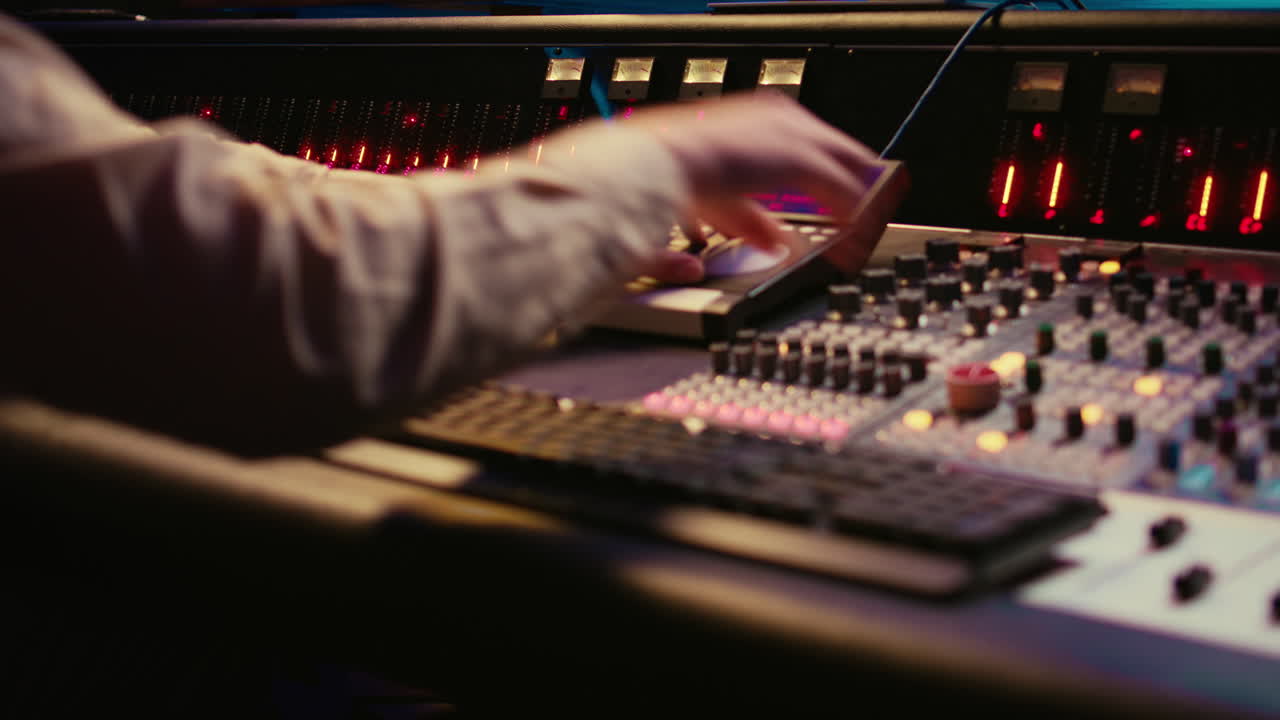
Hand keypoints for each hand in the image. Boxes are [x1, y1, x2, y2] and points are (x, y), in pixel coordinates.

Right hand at [626, 91, 885, 250]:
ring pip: (850, 168)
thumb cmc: (667, 178)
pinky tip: (855, 236)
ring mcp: (793, 134)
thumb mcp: (715, 202)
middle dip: (861, 185)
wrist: (655, 165)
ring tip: (867, 234)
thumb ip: (750, 220)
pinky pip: (843, 189)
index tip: (844, 202)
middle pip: (844, 150)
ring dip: (861, 204)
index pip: (814, 143)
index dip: (833, 174)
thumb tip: (773, 240)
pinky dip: (854, 217)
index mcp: (757, 118)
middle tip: (873, 217)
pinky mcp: (800, 158)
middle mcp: (781, 118)